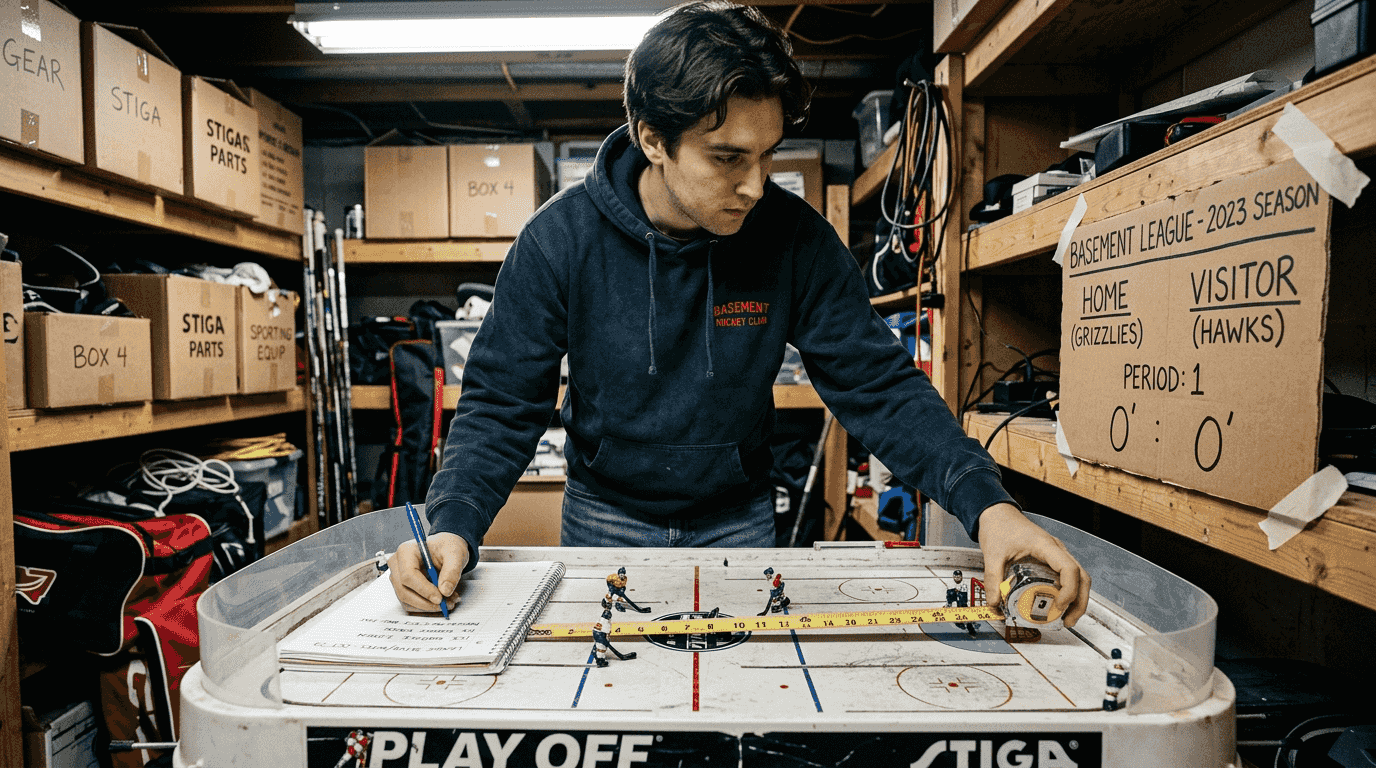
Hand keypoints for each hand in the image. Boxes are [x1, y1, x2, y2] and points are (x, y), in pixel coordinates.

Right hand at [387, 532, 467, 612]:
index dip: (423, 589)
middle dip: (426, 602)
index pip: (408, 575)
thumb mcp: (455, 554)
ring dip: (428, 606)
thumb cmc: (447, 547)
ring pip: (407, 600)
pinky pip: (411, 603)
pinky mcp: (403, 588)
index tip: (440, 598)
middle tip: (447, 604)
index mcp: (406, 551)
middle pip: (404, 591)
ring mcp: (398, 578)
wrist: (446, 549)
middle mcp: (398, 565)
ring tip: (448, 602)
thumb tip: (445, 590)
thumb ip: (452, 571)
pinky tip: (442, 601)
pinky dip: (427, 606)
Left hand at [977, 503, 1090, 627]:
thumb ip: (993, 579)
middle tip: (1068, 620)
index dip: (1069, 590)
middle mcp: (1056, 550)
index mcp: (1045, 545)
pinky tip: (1058, 605)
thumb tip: (995, 604)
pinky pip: (1067, 577)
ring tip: (1066, 618)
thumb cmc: (999, 526)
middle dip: (1079, 601)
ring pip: (1078, 578)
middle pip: (1081, 577)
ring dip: (1076, 599)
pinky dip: (1068, 592)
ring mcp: (1056, 554)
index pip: (1069, 568)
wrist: (997, 513)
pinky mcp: (1051, 559)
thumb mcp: (992, 554)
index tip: (1059, 605)